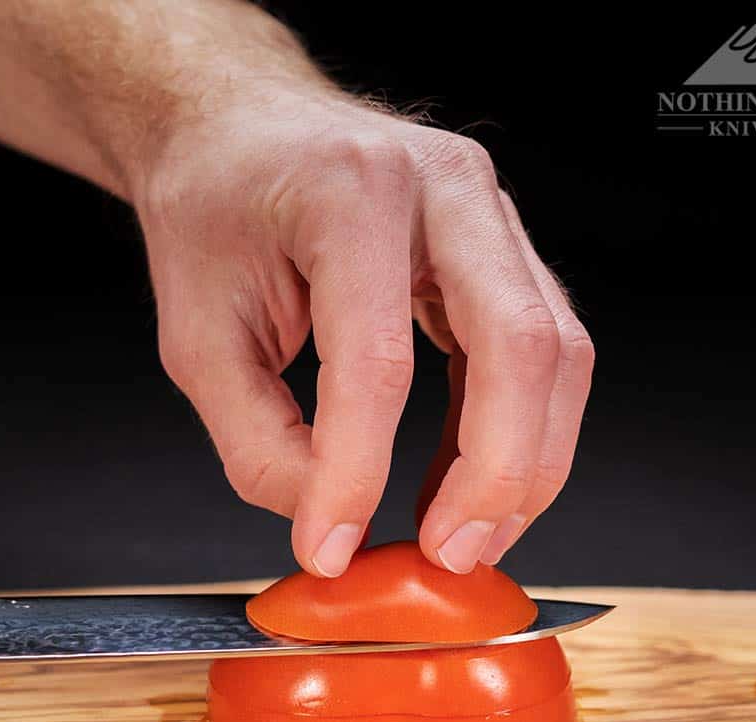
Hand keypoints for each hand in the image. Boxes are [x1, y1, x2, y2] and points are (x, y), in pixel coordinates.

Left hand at [137, 92, 592, 577]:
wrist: (238, 132)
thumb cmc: (213, 213)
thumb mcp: (199, 335)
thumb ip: (257, 440)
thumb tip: (327, 522)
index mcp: (350, 191)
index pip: (377, 359)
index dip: (358, 472)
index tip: (331, 548)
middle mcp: (442, 186)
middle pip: (520, 346)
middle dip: (498, 473)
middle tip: (451, 556)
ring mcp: (486, 209)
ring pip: (556, 352)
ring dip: (526, 462)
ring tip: (468, 536)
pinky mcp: (500, 246)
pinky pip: (539, 349)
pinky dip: (514, 430)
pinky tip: (469, 483)